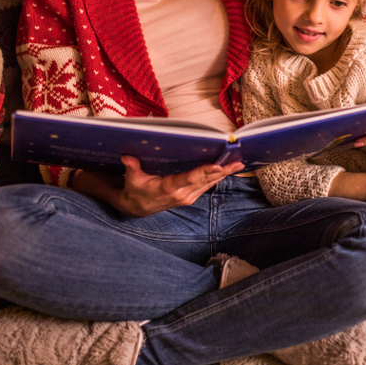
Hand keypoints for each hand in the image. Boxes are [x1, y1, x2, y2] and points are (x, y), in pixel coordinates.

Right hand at [83, 156, 243, 217]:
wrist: (135, 208)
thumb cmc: (134, 191)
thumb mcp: (131, 180)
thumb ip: (132, 167)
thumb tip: (127, 156)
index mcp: (169, 188)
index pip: (190, 178)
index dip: (205, 171)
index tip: (218, 165)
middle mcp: (182, 194)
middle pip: (206, 180)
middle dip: (223, 171)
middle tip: (238, 161)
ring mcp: (188, 197)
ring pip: (209, 183)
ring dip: (224, 174)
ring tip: (239, 164)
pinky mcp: (190, 197)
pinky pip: (207, 186)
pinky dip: (217, 177)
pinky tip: (227, 170)